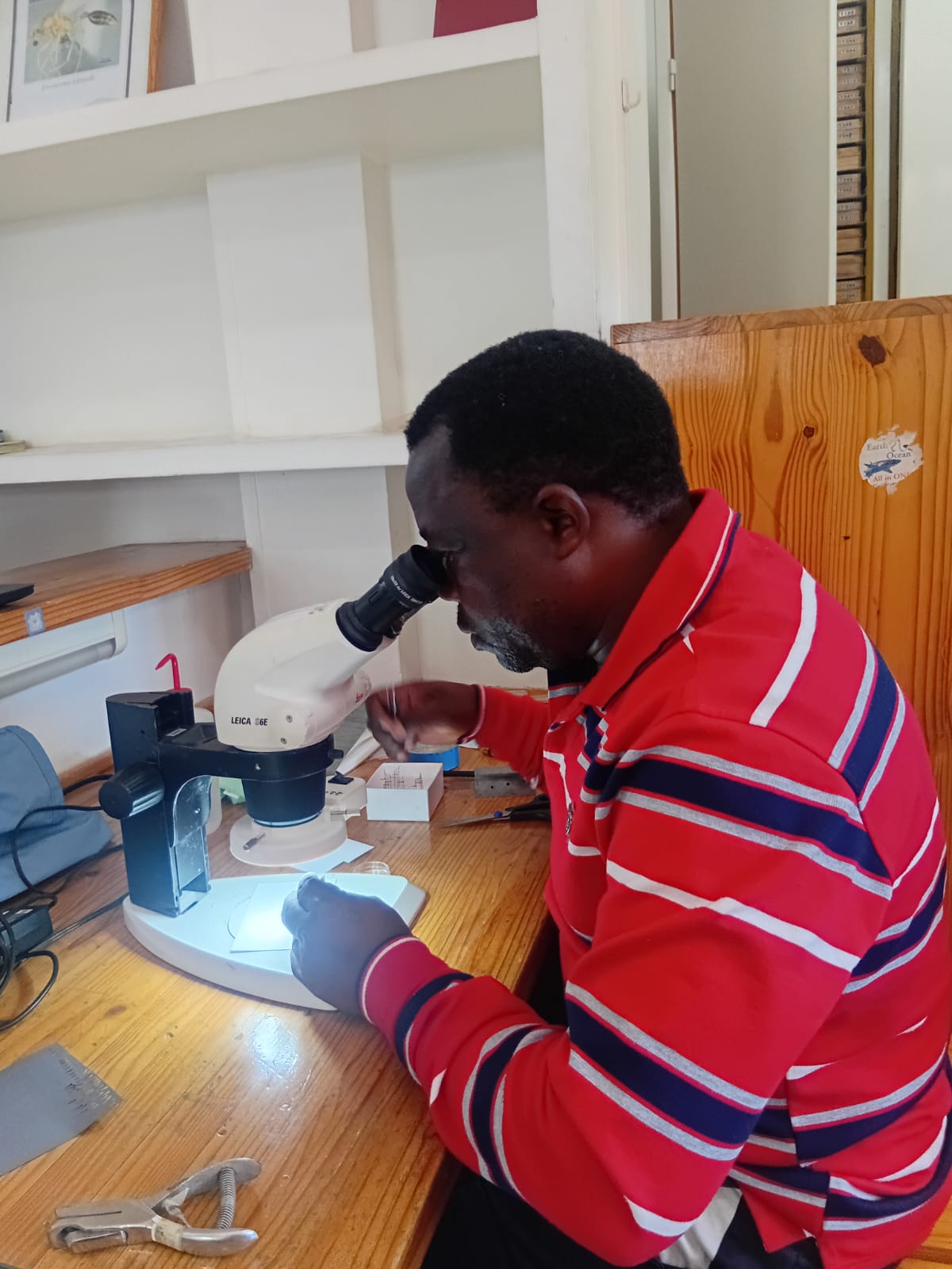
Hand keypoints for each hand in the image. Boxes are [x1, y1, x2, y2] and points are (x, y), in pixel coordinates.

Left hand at [281, 877, 408, 1013]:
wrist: (390, 981)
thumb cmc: (387, 942)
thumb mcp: (372, 906)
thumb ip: (345, 901)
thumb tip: (337, 901)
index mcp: (326, 905)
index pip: (306, 887)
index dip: (310, 885)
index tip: (315, 885)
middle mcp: (309, 928)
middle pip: (290, 909)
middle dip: (298, 905)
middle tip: (309, 906)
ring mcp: (306, 954)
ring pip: (295, 937)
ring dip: (306, 933)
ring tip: (327, 938)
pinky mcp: (308, 977)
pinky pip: (300, 961)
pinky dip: (310, 956)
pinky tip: (326, 957)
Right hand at [366, 681, 479, 761]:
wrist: (476, 715)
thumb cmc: (461, 703)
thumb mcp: (436, 708)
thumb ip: (415, 718)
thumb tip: (399, 730)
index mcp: (406, 692)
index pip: (377, 700)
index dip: (379, 715)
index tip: (393, 728)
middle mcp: (402, 706)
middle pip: (377, 719)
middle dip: (384, 733)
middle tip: (400, 741)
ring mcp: (407, 720)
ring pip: (385, 733)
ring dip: (389, 745)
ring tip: (403, 754)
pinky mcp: (412, 733)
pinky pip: (397, 742)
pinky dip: (397, 749)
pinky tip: (406, 754)